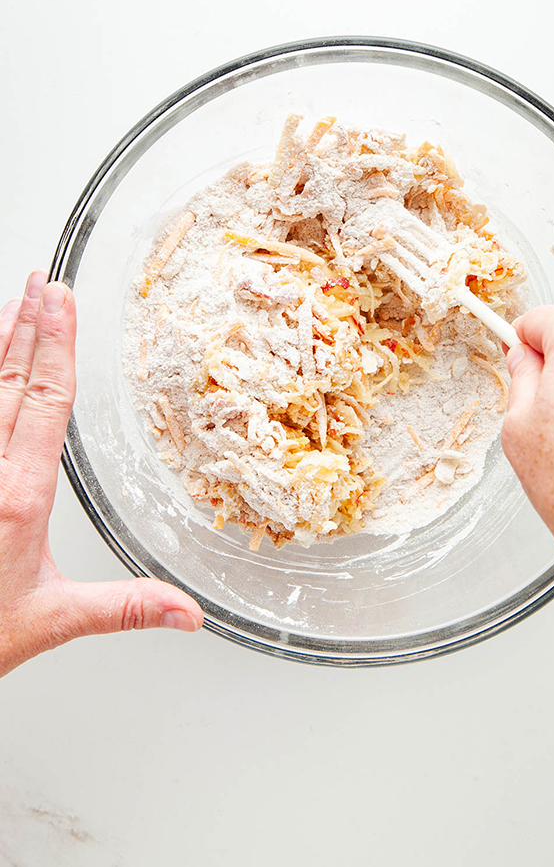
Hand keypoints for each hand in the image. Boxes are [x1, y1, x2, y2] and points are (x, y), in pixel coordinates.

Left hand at [0, 270, 202, 678]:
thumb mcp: (53, 620)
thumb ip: (125, 608)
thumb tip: (187, 613)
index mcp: (18, 497)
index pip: (45, 401)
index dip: (57, 344)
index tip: (63, 300)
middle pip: (10, 380)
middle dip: (30, 325)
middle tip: (42, 282)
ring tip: (15, 302)